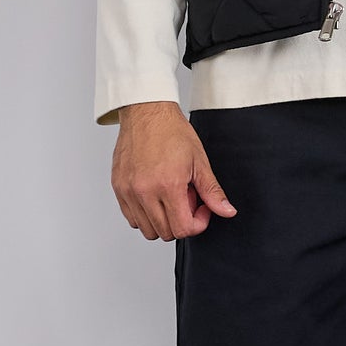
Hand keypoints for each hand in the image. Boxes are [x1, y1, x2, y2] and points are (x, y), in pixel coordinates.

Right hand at [111, 102, 237, 239]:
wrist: (146, 112)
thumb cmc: (171, 131)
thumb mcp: (199, 161)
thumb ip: (212, 192)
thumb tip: (226, 211)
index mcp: (168, 185)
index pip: (182, 229)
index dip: (197, 224)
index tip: (201, 209)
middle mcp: (144, 191)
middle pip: (165, 232)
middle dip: (181, 222)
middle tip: (186, 199)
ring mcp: (128, 191)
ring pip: (146, 229)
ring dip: (162, 221)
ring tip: (169, 198)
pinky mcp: (118, 188)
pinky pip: (131, 218)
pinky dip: (144, 215)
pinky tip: (155, 197)